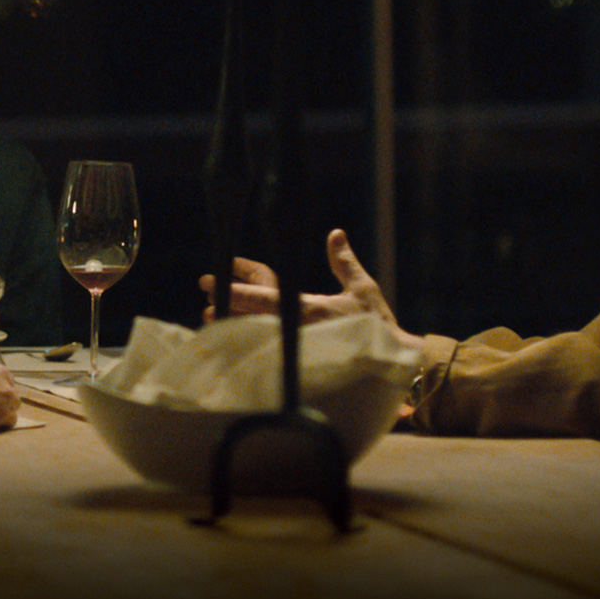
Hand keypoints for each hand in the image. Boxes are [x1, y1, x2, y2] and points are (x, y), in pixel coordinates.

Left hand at [200, 229, 424, 349]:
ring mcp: (300, 349)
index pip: (265, 296)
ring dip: (235, 331)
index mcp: (310, 308)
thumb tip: (334, 233)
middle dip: (227, 312)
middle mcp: (300, 330)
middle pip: (252, 319)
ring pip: (258, 338)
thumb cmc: (378, 323)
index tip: (210, 283)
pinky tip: (236, 350)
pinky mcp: (303, 365)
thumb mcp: (363, 287)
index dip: (234, 291)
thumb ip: (343, 261)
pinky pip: (272, 356)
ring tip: (211, 325)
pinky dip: (252, 349)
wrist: (394, 361)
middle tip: (204, 307)